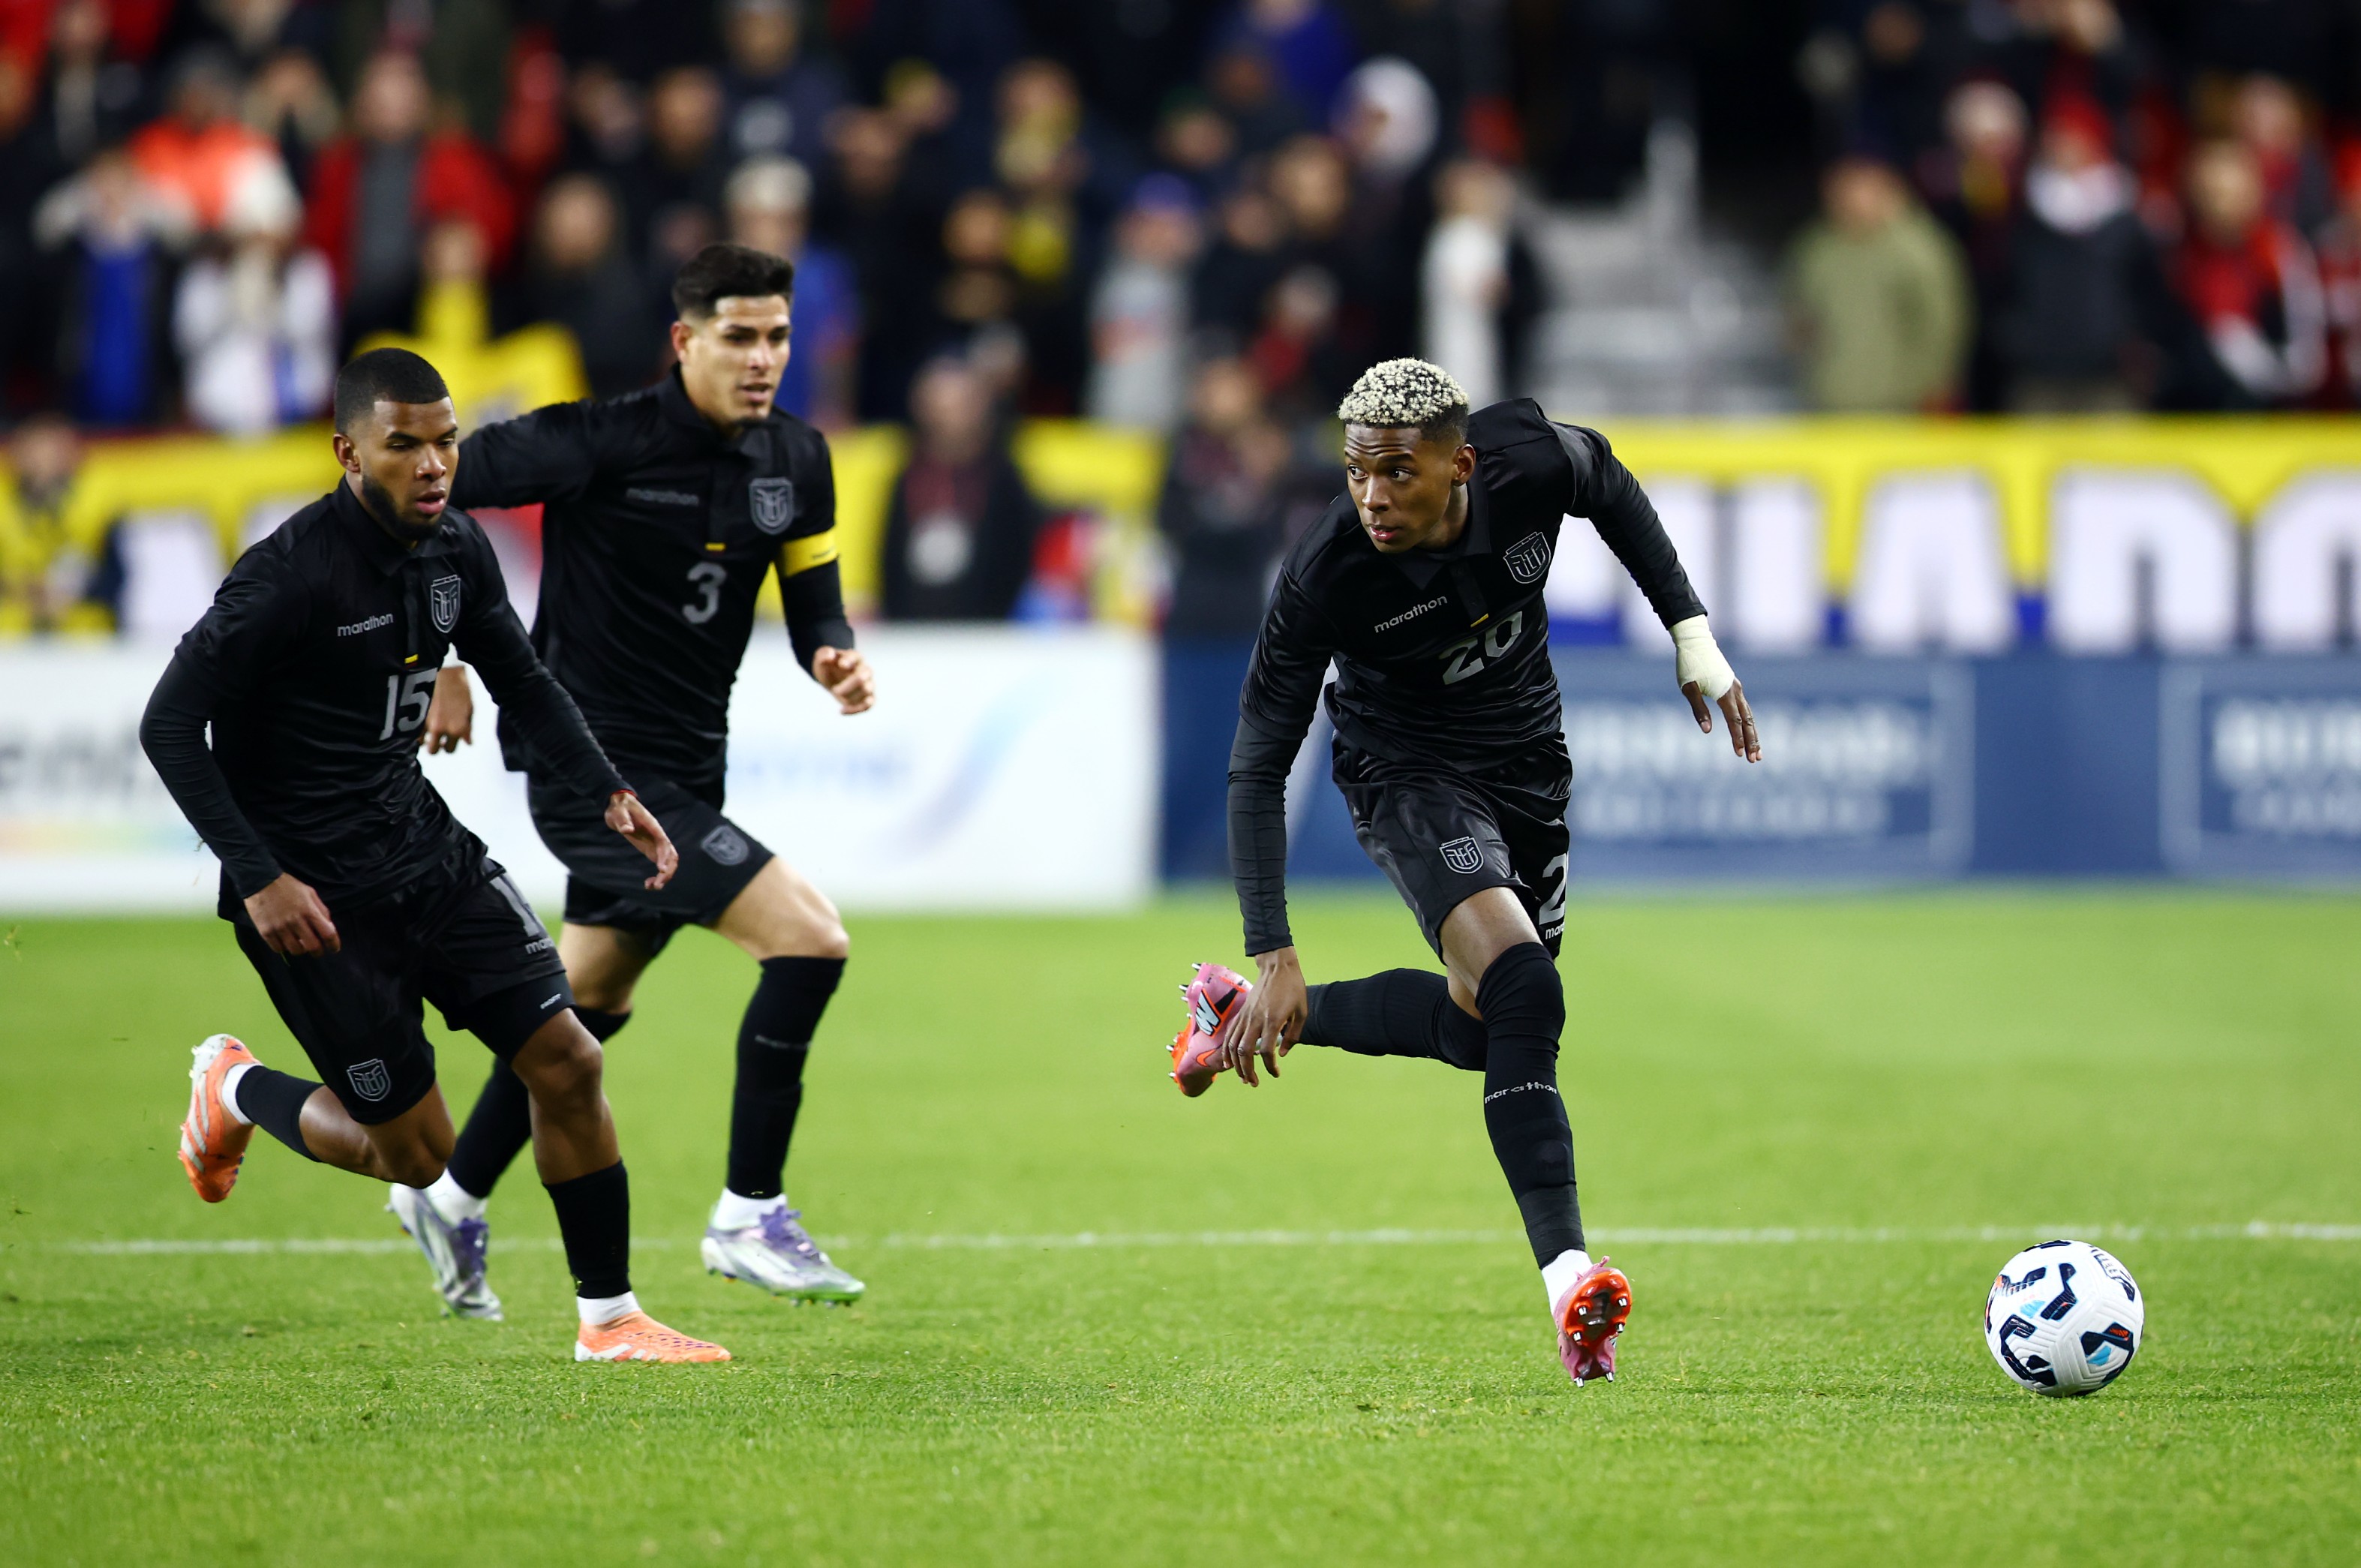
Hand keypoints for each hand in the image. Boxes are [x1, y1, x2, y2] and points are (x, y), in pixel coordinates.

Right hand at [244, 873, 339, 956]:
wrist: (260, 881)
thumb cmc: (288, 886)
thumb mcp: (310, 893)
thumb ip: (321, 910)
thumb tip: (329, 927)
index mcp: (309, 911)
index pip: (327, 933)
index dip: (334, 944)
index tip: (334, 949)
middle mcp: (295, 921)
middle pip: (312, 947)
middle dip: (318, 952)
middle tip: (317, 951)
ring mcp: (280, 928)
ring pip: (295, 950)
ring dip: (300, 949)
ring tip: (299, 944)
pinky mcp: (266, 932)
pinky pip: (278, 949)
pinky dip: (284, 948)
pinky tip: (284, 941)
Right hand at [418, 664, 473, 753]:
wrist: (444, 667)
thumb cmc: (459, 685)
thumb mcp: (470, 708)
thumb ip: (468, 728)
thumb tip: (468, 742)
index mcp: (457, 728)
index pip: (450, 749)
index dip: (448, 746)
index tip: (446, 743)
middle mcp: (441, 729)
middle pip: (433, 751)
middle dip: (434, 746)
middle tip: (435, 741)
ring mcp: (424, 722)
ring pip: (420, 743)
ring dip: (422, 739)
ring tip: (424, 731)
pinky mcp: (412, 714)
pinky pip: (409, 731)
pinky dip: (412, 731)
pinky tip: (416, 724)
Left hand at [605, 792, 677, 888]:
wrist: (620, 806)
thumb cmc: (619, 808)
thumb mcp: (618, 812)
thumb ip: (623, 820)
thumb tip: (627, 829)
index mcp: (653, 827)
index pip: (663, 843)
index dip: (664, 857)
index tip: (661, 870)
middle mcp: (658, 837)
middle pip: (671, 856)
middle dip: (667, 872)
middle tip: (656, 885)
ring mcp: (656, 844)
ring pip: (668, 862)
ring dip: (664, 876)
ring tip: (652, 887)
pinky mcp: (651, 849)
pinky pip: (660, 864)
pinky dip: (658, 875)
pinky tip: (647, 884)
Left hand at [811, 646, 874, 714]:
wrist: (832, 678)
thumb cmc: (828, 666)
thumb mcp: (821, 657)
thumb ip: (824, 654)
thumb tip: (830, 656)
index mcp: (855, 657)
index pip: (855, 657)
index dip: (849, 661)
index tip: (841, 665)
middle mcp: (865, 670)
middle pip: (861, 678)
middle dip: (846, 687)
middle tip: (834, 690)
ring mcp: (869, 683)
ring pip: (866, 691)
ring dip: (849, 697)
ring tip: (837, 695)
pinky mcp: (869, 697)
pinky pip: (869, 704)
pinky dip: (856, 709)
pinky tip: (841, 711)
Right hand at [1219, 947, 1306, 1086]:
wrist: (1277, 966)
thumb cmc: (1293, 988)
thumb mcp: (1302, 1012)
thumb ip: (1293, 1036)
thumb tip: (1281, 1054)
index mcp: (1273, 1020)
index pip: (1267, 1051)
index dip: (1270, 1066)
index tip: (1276, 1073)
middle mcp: (1256, 1020)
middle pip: (1244, 1052)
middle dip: (1248, 1071)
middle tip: (1254, 1083)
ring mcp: (1246, 1016)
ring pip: (1233, 1045)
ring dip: (1236, 1064)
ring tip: (1242, 1077)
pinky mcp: (1241, 1013)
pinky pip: (1229, 1035)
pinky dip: (1226, 1050)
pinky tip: (1228, 1062)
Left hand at [1669, 615, 1760, 762]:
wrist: (1696, 642)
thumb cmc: (1689, 665)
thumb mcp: (1688, 688)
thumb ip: (1699, 710)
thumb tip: (1707, 731)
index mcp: (1725, 692)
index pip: (1734, 721)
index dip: (1737, 738)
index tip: (1740, 755)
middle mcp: (1735, 691)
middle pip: (1747, 720)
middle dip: (1752, 741)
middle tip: (1755, 760)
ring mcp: (1736, 688)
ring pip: (1749, 715)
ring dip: (1753, 734)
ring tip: (1757, 753)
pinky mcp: (1733, 686)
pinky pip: (1744, 708)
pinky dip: (1747, 722)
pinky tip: (1748, 732)